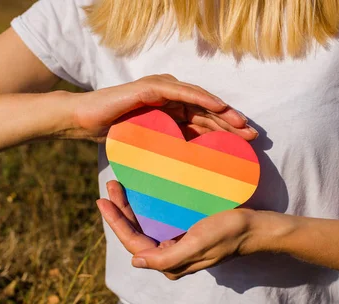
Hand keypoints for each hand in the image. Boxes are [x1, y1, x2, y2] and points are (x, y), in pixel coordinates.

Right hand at [59, 74, 257, 141]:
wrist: (85, 121)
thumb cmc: (115, 136)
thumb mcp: (150, 150)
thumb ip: (169, 156)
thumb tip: (187, 180)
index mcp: (173, 115)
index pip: (205, 123)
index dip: (227, 133)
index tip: (246, 147)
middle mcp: (172, 100)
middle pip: (208, 112)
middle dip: (232, 124)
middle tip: (253, 137)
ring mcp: (163, 91)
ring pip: (200, 101)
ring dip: (223, 112)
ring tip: (242, 124)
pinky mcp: (153, 88)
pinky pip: (182, 93)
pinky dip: (202, 99)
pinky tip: (219, 107)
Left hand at [96, 181, 257, 279]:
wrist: (255, 228)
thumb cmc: (228, 233)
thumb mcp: (197, 244)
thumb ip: (166, 257)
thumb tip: (135, 262)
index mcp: (169, 263)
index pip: (133, 244)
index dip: (115, 223)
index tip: (103, 201)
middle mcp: (170, 256)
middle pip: (136, 234)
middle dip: (121, 211)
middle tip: (111, 186)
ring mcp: (177, 245)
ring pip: (145, 226)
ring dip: (131, 208)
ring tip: (120, 186)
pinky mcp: (185, 234)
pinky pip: (158, 221)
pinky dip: (147, 208)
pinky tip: (142, 194)